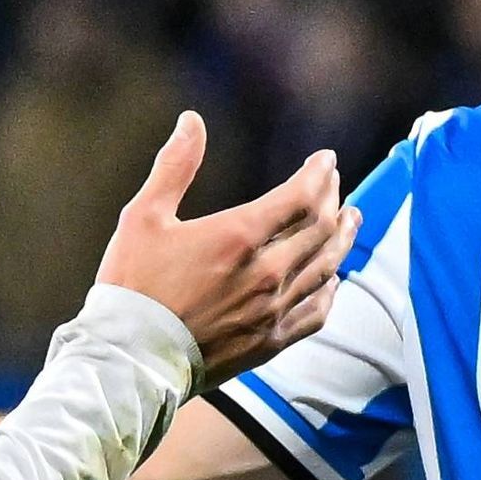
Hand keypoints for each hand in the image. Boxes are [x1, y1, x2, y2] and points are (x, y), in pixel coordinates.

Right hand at [91, 113, 351, 384]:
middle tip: (336, 186)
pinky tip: (332, 278)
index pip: (302, 196)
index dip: (320, 174)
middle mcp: (266, 272)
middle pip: (322, 228)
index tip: (326, 161)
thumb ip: (175, 166)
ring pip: (327, 267)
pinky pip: (317, 311)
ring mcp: (273, 309)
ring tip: (350, 221)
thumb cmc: (132, 285)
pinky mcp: (271, 341)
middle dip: (333, 200)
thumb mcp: (143, 217)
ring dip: (342, 239)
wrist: (130, 359)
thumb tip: (192, 120)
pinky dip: (330, 289)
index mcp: (239, 235)